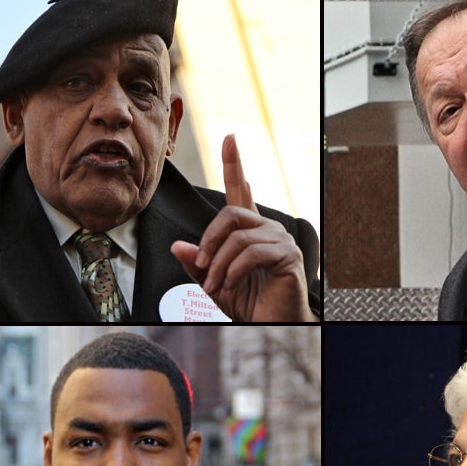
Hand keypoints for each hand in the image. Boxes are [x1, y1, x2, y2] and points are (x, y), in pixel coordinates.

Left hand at [171, 135, 311, 320]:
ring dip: (219, 264)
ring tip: (215, 286)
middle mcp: (266, 228)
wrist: (271, 327)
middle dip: (209, 240)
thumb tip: (178, 246)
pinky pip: (252, 252)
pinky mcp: (288, 255)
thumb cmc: (247, 304)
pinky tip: (230, 285)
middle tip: (202, 268)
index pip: (239, 190)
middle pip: (230, 213)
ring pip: (238, 236)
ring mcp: (280, 239)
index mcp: (248, 230)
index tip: (229, 139)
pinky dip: (234, 270)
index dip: (233, 164)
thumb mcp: (213, 282)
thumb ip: (197, 264)